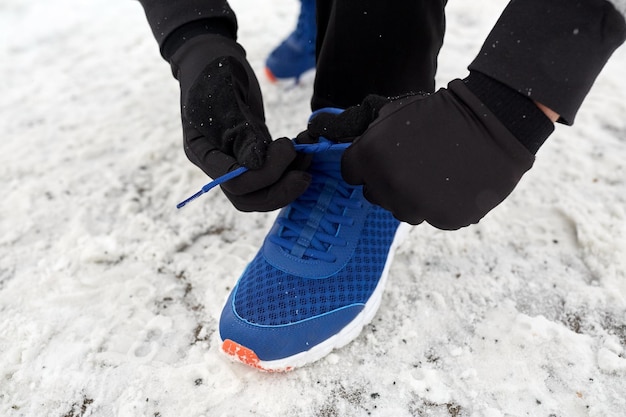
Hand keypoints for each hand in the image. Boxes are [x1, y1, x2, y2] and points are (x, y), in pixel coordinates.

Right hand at [170, 34, 310, 210]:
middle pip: (247, 197)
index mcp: (201, 152)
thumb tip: (256, 165)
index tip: (287, 148)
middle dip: (279, 191)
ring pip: (262, 192)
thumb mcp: (225, 97)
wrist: (214, 56)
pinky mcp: (254, 153)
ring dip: (289, 182)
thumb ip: (241, 133)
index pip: (232, 183)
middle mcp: (217, 163)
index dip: (263, 175)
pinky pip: (273, 174)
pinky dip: (292, 167)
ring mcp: (236, 160)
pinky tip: (307, 149)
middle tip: (305, 173)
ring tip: (309, 156)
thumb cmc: (214, 70)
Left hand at [308, 80, 535, 228]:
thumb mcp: (392, 111)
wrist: (492, 122)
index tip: (385, 155)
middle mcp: (388, 185)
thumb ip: (357, 127)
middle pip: (374, 194)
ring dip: (412, 196)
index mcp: (369, 157)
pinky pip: (431, 218)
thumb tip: (318, 126)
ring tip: (435, 172)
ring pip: (402, 210)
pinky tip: (453, 183)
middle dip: (387, 181)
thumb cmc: (437, 113)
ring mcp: (417, 205)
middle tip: (413, 161)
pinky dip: (440, 206)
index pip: (351, 173)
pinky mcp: (444, 219)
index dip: (366, 164)